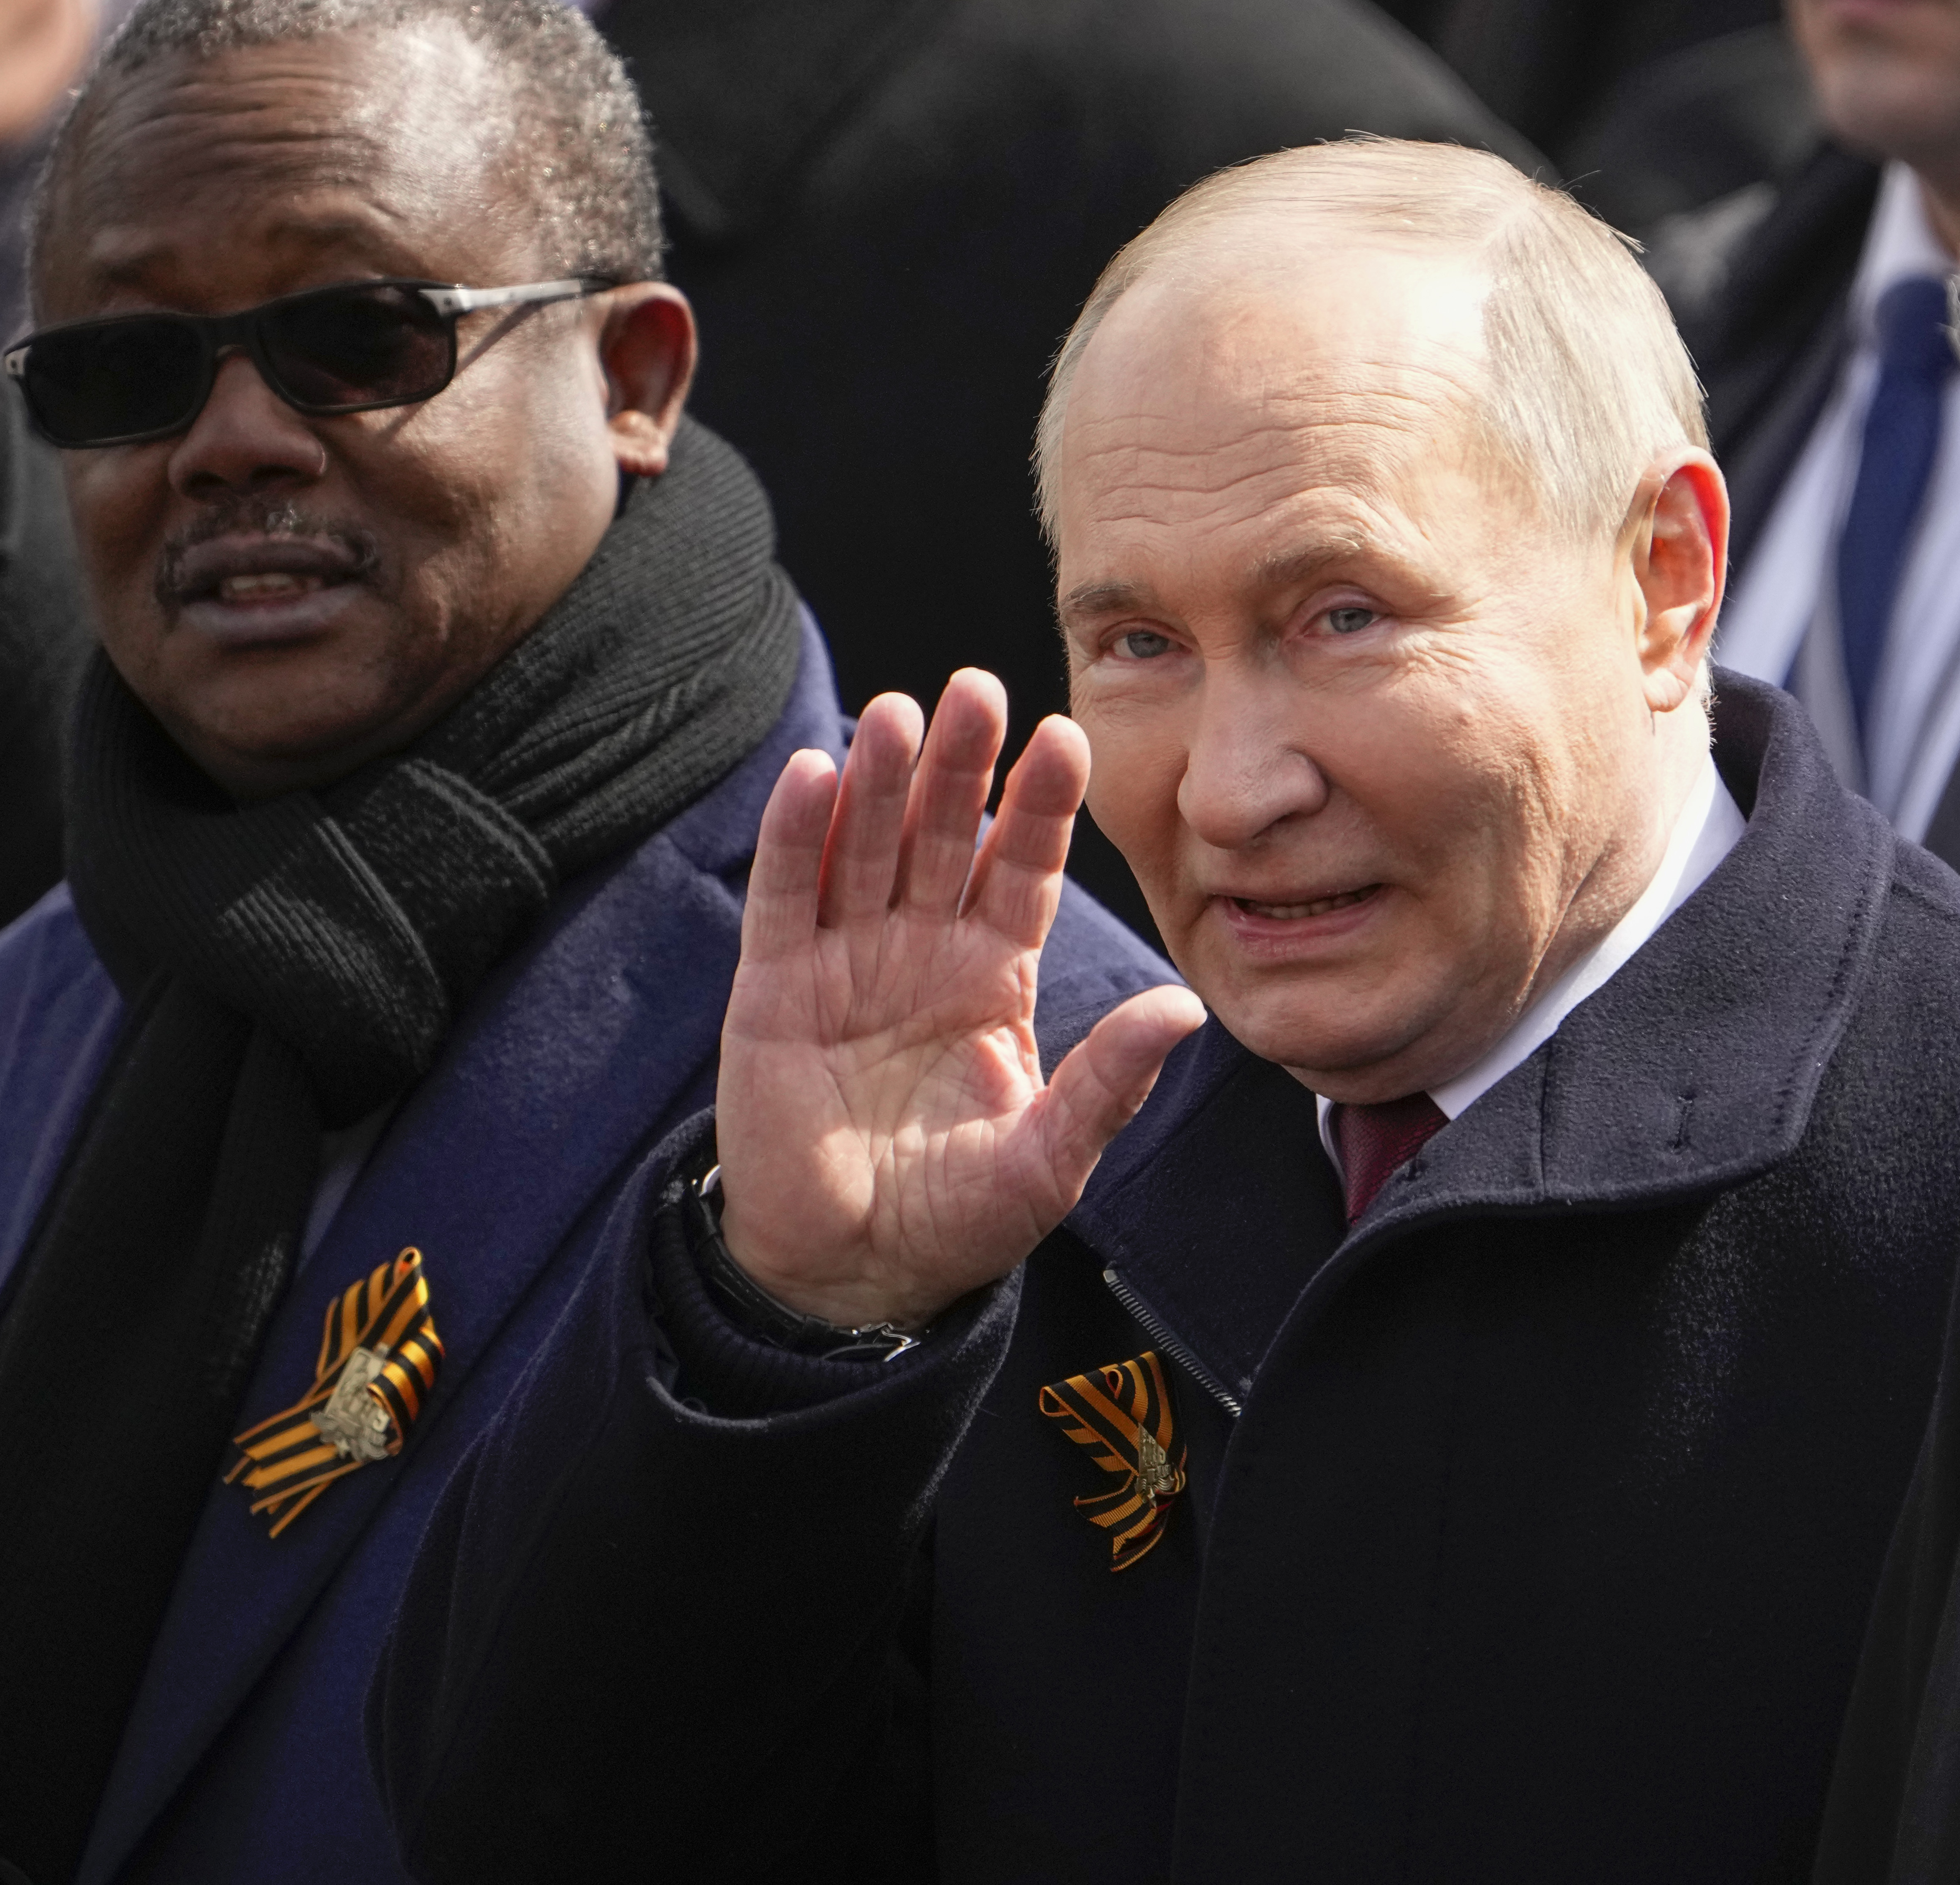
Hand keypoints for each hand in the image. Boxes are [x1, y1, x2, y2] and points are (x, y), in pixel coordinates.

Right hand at [712, 670, 1204, 1328]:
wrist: (857, 1272)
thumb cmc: (958, 1217)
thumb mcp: (1051, 1157)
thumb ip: (1111, 1082)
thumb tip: (1187, 1009)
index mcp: (992, 974)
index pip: (1023, 868)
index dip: (1041, 806)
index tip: (1068, 737)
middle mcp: (921, 949)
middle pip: (946, 836)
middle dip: (963, 764)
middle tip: (979, 687)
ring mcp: (844, 962)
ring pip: (866, 847)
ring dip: (881, 780)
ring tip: (901, 712)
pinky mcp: (773, 991)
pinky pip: (784, 898)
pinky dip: (794, 835)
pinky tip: (810, 773)